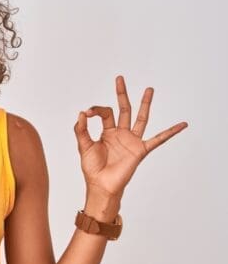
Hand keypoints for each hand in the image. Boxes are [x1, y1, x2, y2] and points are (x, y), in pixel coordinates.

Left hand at [73, 76, 187, 200]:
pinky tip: (182, 125)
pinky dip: (171, 132)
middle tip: (120, 78)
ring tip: (149, 89)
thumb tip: (81, 113)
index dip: (96, 110)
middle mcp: (121, 133)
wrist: (101, 185)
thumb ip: (80, 130)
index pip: (105, 113)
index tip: (87, 113)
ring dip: (145, 104)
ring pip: (141, 118)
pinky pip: (159, 139)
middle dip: (122, 94)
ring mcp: (132, 141)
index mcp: (107, 132)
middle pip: (124, 109)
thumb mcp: (83, 146)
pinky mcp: (140, 150)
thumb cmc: (92, 168)